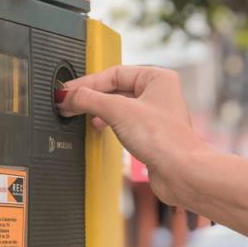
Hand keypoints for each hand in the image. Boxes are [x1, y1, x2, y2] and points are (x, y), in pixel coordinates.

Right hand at [57, 66, 209, 205]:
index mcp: (157, 77)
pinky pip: (123, 121)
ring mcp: (155, 114)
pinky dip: (107, 122)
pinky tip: (98, 126)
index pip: (113, 73)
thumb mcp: (118, 111)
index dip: (88, 82)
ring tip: (79, 113)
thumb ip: (89, 99)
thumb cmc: (164, 139)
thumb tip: (66, 95)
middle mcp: (158, 93)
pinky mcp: (151, 133)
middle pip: (114, 88)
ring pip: (118, 105)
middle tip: (68, 103)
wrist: (180, 173)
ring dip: (97, 109)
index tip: (68, 91)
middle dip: (91, 96)